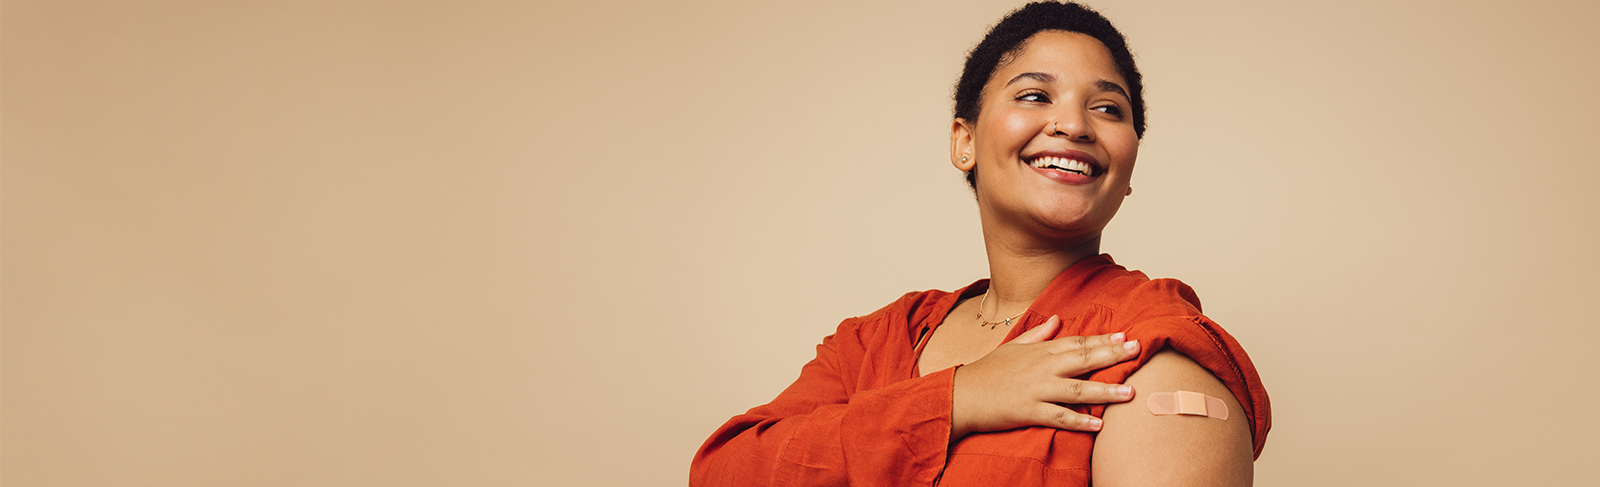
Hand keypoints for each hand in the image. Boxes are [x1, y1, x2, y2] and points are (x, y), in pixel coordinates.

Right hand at [950, 315, 1139, 440]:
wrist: (961, 394)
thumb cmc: (986, 372)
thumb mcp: (1012, 347)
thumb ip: (1038, 334)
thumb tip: (1058, 319)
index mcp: (1039, 351)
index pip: (1076, 342)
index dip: (1102, 339)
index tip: (1125, 335)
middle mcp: (1041, 368)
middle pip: (1082, 360)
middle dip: (1112, 354)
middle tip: (1137, 349)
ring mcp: (1036, 390)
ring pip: (1076, 390)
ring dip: (1104, 391)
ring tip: (1129, 392)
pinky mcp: (1028, 411)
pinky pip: (1058, 417)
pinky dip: (1079, 421)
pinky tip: (1098, 424)